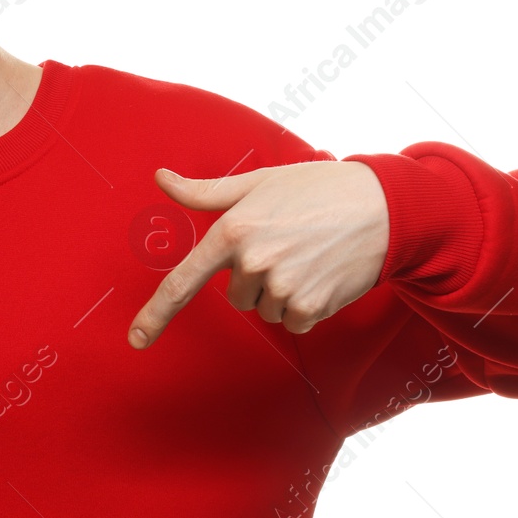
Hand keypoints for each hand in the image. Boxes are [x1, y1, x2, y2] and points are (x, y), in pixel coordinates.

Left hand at [128, 161, 388, 344]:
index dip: (156, 313)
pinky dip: (305, 306)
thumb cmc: (315, 189)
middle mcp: (253, 262)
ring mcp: (283, 287)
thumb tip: (160, 178)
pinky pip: (293, 322)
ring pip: (265, 309)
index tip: (136, 339)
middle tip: (286, 244)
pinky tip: (322, 274)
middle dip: (255, 277)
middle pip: (235, 296)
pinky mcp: (311, 307)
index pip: (184, 281)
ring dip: (281, 291)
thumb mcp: (257, 182)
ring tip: (308, 255)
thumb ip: (205, 191)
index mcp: (233, 230)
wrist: (381, 207)